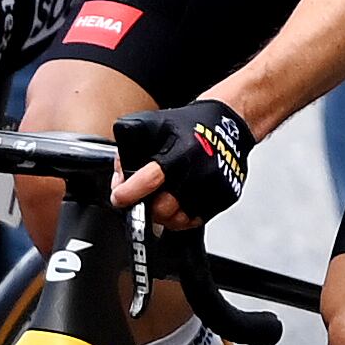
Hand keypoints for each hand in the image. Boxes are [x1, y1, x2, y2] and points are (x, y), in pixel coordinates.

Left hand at [111, 97, 256, 233]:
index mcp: (179, 152)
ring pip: (180, 220)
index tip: (118, 198)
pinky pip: (197, 220)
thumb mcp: (149, 125)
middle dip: (148, 207)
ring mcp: (214, 187)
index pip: (150, 180)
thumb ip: (128, 152)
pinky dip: (184, 216)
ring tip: (161, 201)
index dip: (129, 193)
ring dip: (166, 215)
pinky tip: (179, 202)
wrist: (226, 124)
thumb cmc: (187, 125)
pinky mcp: (225, 197)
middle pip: (164, 208)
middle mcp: (198, 171)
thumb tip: (119, 182)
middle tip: (144, 200)